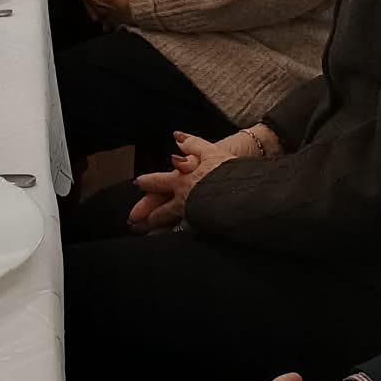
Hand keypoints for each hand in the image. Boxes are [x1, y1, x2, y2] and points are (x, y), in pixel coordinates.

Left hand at [127, 130, 242, 230]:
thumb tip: (177, 137)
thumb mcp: (211, 151)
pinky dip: (176, 237)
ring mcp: (192, 216)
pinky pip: (185, 234)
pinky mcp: (203, 228)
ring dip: (157, 230)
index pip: (158, 182)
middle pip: (160, 210)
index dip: (147, 183)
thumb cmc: (228, 172)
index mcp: (182, 181)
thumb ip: (193, 145)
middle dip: (146, 216)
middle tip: (133, 221)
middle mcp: (184, 200)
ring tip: (147, 236)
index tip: (137, 183)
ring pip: (169, 225)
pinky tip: (173, 243)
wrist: (246, 193)